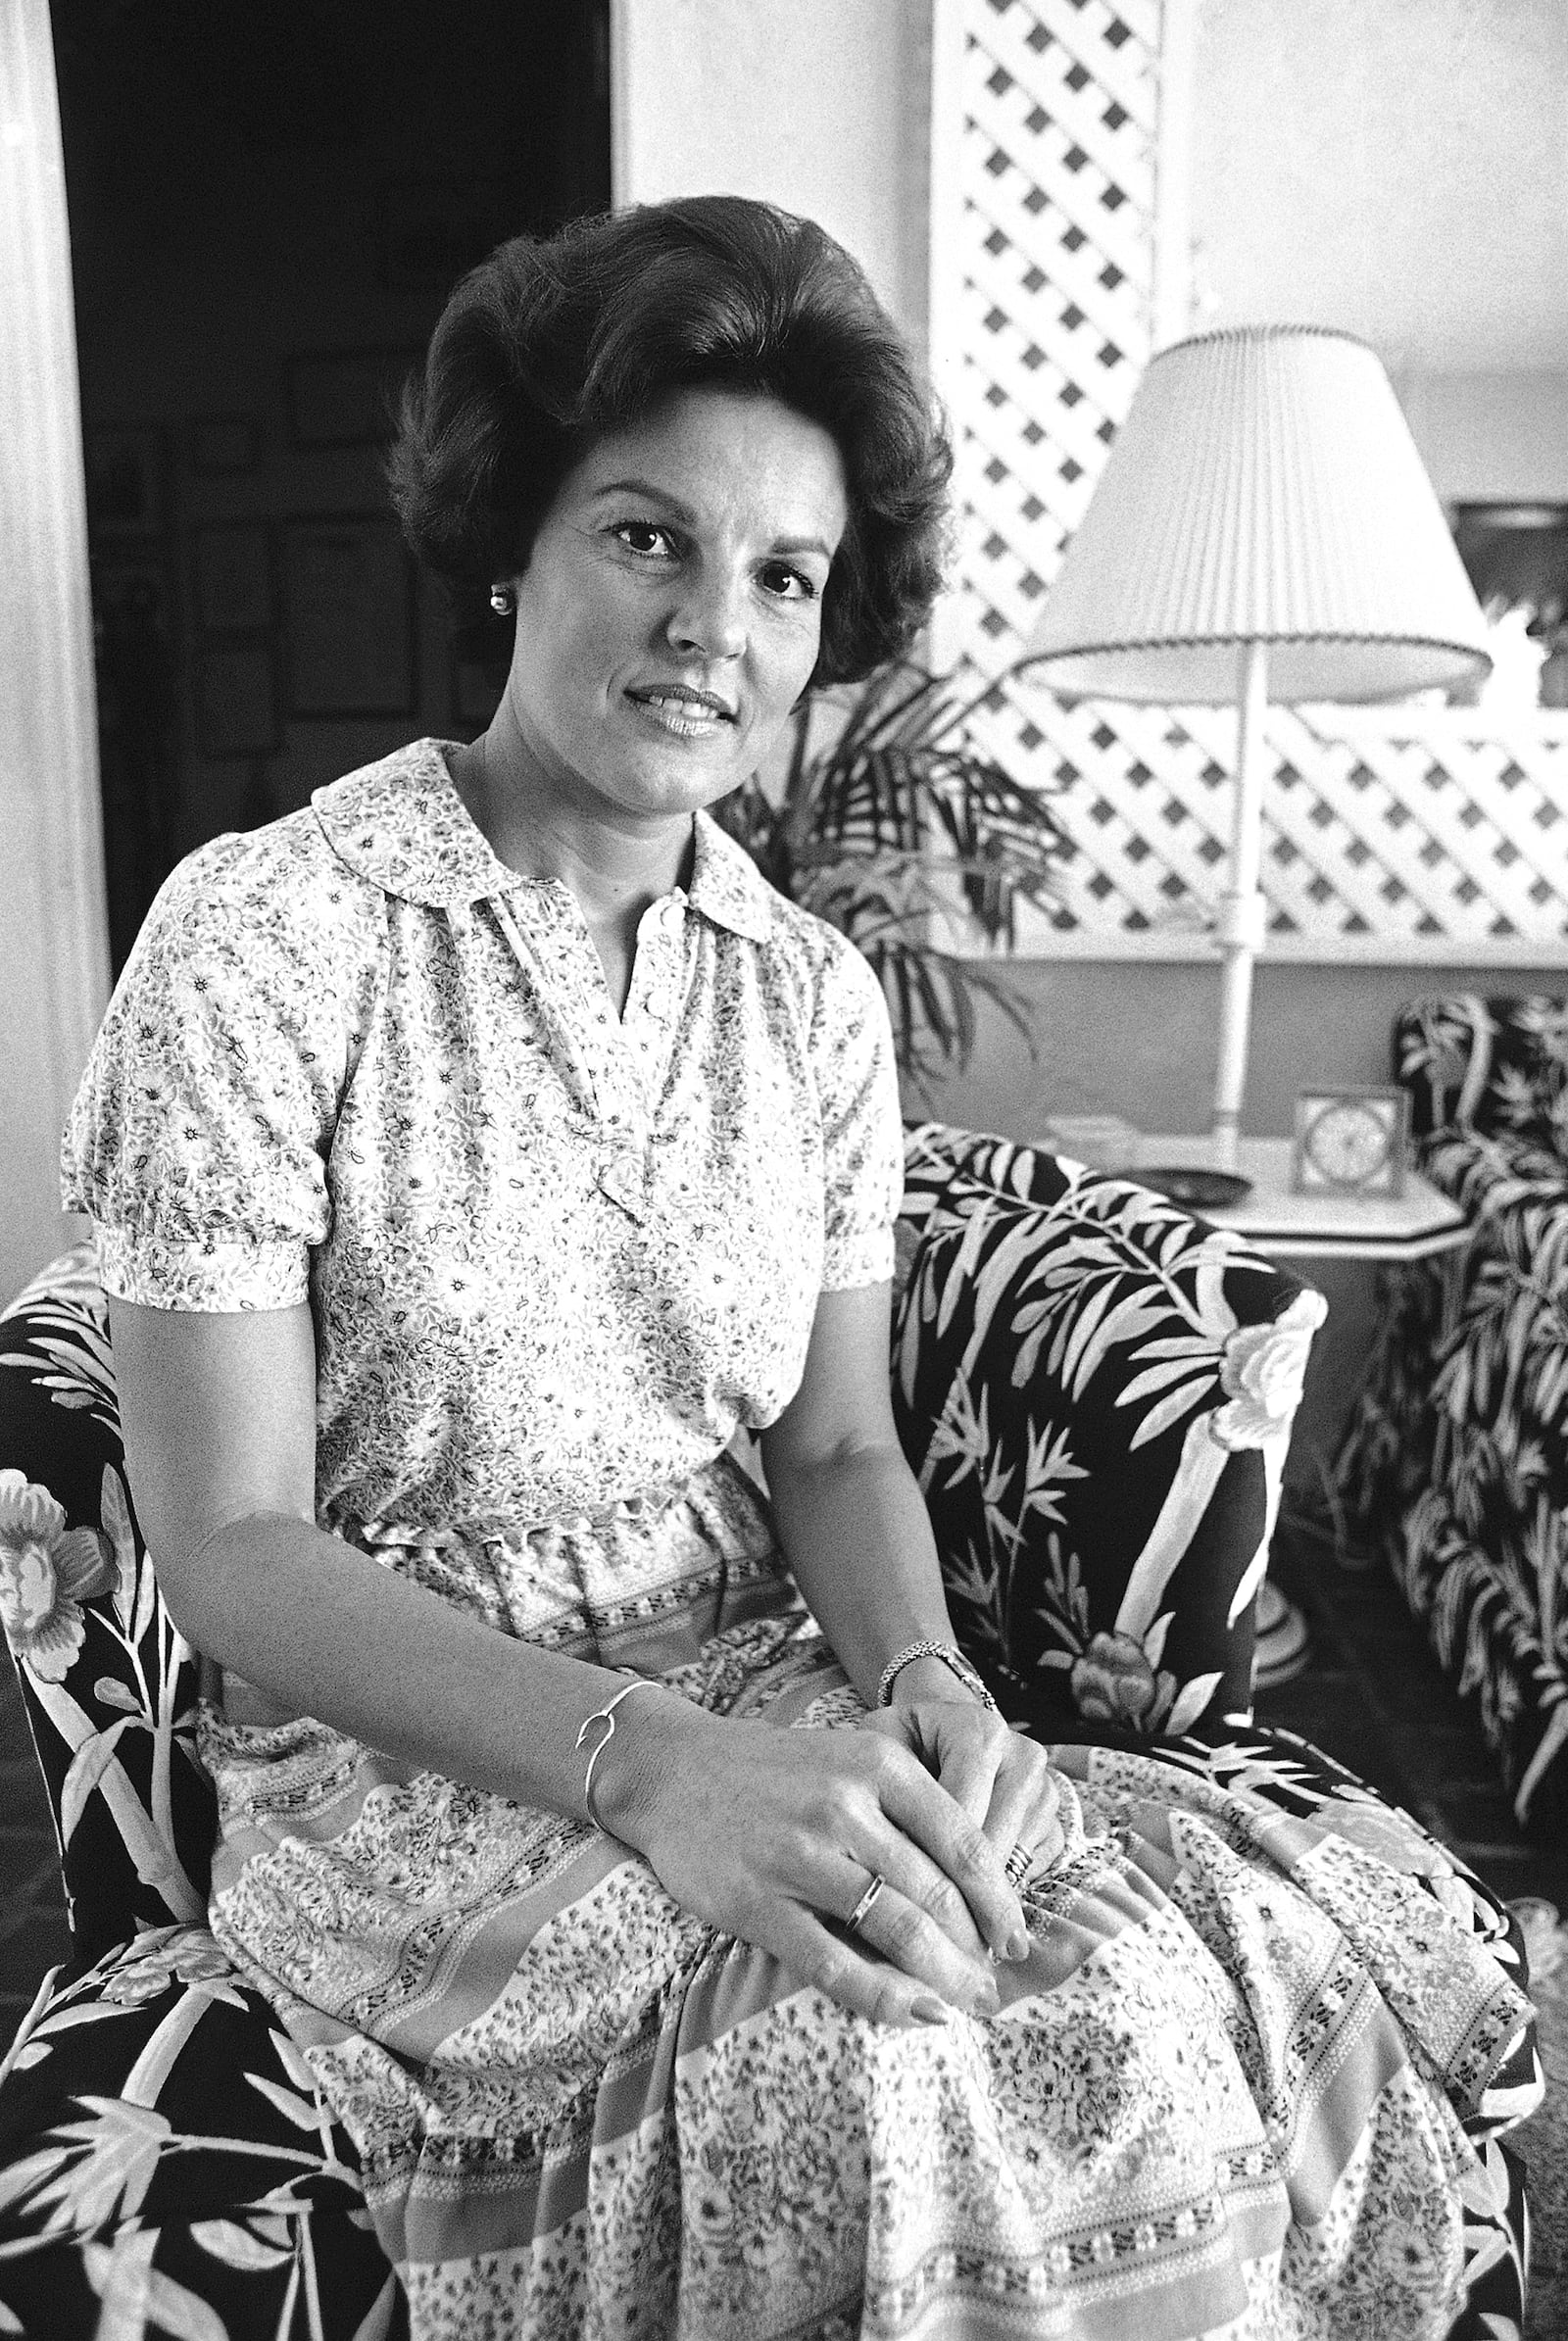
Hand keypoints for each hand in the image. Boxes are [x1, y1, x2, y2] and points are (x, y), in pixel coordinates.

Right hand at [597, 1696, 1027, 2029]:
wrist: (675, 1770)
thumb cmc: (778, 1772)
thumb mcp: (852, 1757)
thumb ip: (911, 1809)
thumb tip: (981, 1887)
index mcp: (878, 1763)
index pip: (963, 1843)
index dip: (999, 1901)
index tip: (1016, 1939)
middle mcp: (843, 1804)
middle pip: (936, 1895)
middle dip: (975, 1951)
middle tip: (993, 1987)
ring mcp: (797, 1854)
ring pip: (895, 1931)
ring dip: (941, 1979)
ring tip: (962, 2006)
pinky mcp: (755, 1902)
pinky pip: (833, 1964)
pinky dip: (882, 1998)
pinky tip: (914, 2016)